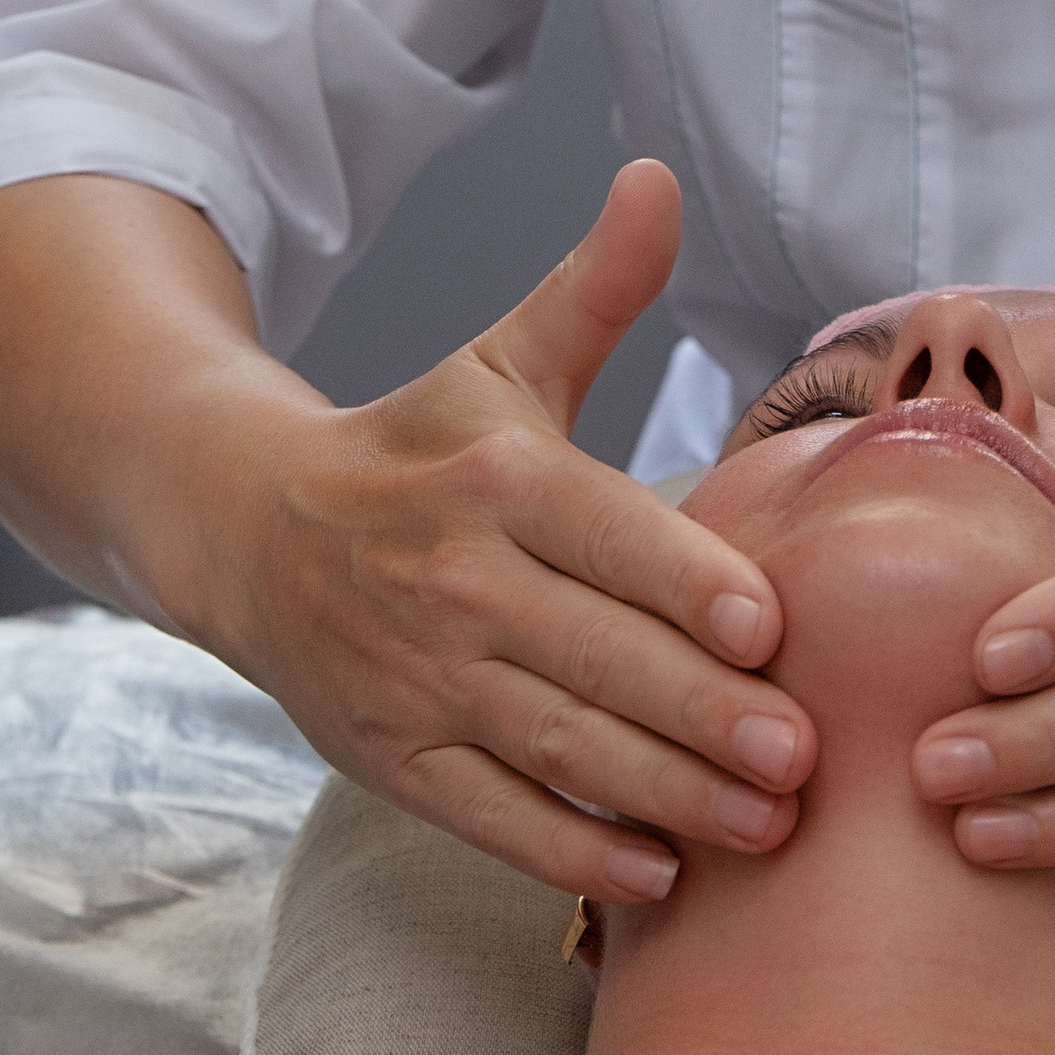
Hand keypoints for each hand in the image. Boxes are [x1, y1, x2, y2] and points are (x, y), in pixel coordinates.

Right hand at [218, 162, 814, 901]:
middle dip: (705, 718)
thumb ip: (595, 289)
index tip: (774, 632)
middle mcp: (455, 581)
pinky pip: (491, 815)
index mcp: (498, 478)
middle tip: (805, 759)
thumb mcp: (502, 361)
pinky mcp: (390, 757)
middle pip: (599, 660)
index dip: (689, 589)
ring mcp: (419, 679)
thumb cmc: (419, 447)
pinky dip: (572, 852)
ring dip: (667, 796)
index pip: (610, 538)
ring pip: (558, 747)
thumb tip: (656, 179)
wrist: (249, 530)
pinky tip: (658, 875)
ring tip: (766, 824)